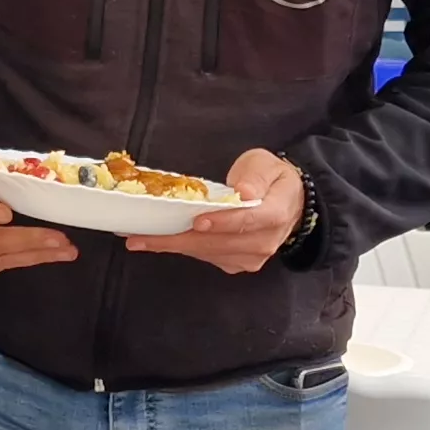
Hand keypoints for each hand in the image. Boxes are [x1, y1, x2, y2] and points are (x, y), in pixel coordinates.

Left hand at [124, 147, 300, 272]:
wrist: (288, 203)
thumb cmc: (272, 179)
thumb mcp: (265, 165)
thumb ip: (255, 177)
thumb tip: (242, 194)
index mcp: (275, 214)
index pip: (247, 221)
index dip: (221, 222)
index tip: (197, 221)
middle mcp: (264, 241)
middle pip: (218, 244)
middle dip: (178, 240)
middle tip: (143, 237)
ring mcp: (251, 257)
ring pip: (207, 253)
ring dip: (173, 246)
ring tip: (141, 239)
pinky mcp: (237, 263)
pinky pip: (206, 257)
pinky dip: (182, 248)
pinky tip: (159, 242)